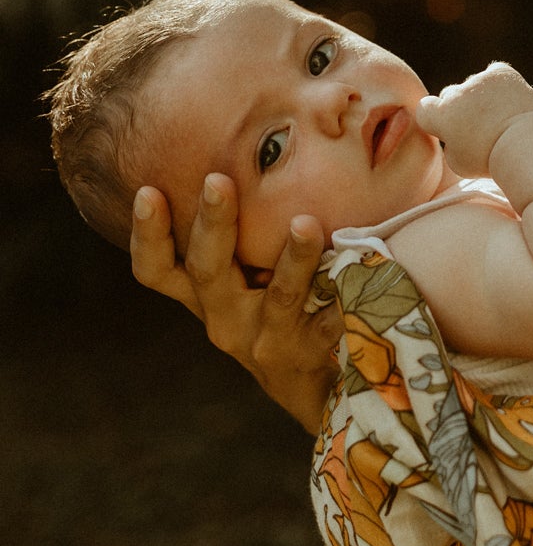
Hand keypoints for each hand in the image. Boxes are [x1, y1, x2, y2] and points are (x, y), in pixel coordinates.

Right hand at [130, 174, 338, 434]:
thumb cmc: (277, 312)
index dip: (147, 235)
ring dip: (292, 258)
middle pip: (208, 270)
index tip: (147, 191)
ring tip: (305, 224)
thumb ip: (240, 241)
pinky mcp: (314, 353)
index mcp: (205, 297)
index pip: (157, 270)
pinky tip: (371, 267)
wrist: (315, 387)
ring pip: (279, 295)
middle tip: (218, 180)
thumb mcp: (244, 285)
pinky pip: (335, 318)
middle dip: (214, 223)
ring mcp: (268, 340)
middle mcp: (226, 319)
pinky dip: (351, 292)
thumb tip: (250, 158)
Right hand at [417, 62, 532, 178]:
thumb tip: (453, 135)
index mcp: (440, 115)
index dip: (435, 118)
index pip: (425, 108)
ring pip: (474, 84)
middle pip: (451, 95)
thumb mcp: (459, 164)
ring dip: (481, 96)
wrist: (524, 145)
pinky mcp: (502, 73)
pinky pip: (495, 73)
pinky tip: (508, 98)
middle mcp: (456, 93)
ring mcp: (479, 80)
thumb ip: (450, 144)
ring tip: (500, 117)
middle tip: (478, 126)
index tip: (448, 128)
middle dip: (459, 107)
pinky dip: (499, 83)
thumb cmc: (490, 161)